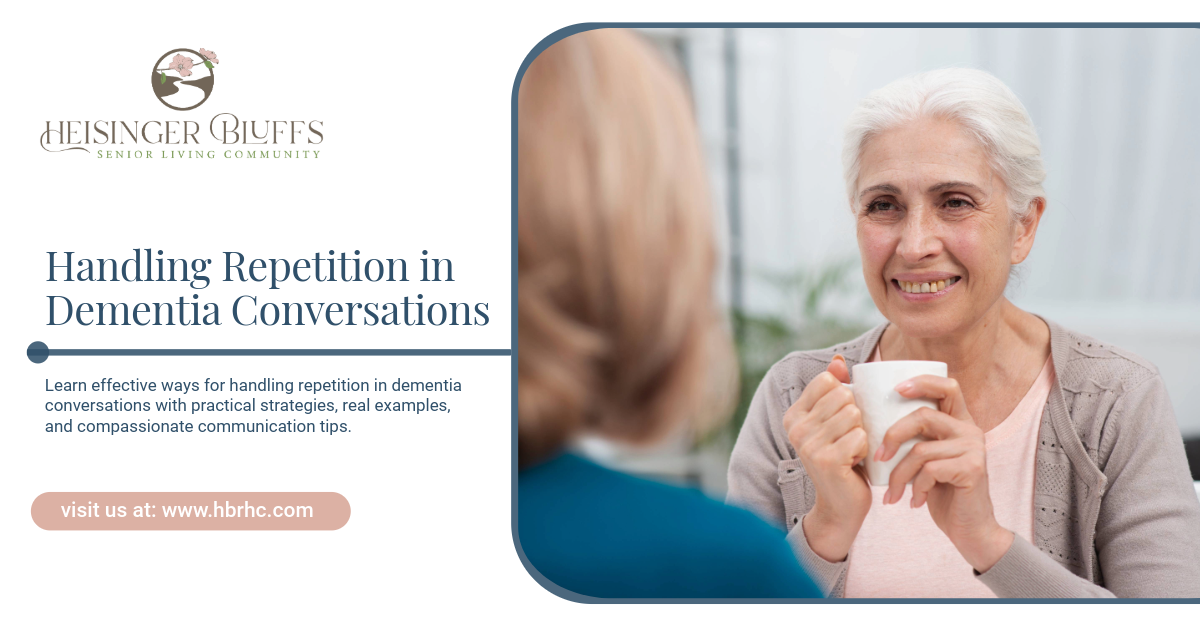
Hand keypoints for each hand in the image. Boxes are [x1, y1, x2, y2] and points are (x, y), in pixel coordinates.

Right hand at [784, 355, 870, 562]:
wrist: (840, 506)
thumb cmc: (842, 459)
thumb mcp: (834, 422)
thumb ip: (834, 390)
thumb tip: (837, 361)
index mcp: (794, 415)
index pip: (827, 381)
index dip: (845, 396)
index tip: (840, 420)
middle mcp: (795, 428)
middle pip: (844, 396)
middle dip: (856, 416)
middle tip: (848, 439)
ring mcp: (808, 444)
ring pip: (854, 414)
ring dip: (862, 433)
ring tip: (852, 450)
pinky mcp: (826, 460)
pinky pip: (860, 436)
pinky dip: (866, 449)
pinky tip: (855, 462)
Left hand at [877, 375, 1013, 571]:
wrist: (969, 529)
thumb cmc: (941, 492)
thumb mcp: (926, 460)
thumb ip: (915, 438)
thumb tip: (871, 419)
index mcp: (959, 422)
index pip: (948, 386)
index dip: (922, 382)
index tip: (896, 389)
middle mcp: (970, 430)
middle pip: (923, 415)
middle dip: (893, 435)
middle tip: (877, 457)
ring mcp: (974, 449)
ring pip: (921, 450)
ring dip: (899, 474)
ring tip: (894, 493)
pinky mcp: (973, 468)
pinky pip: (930, 471)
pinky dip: (915, 488)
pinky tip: (914, 502)